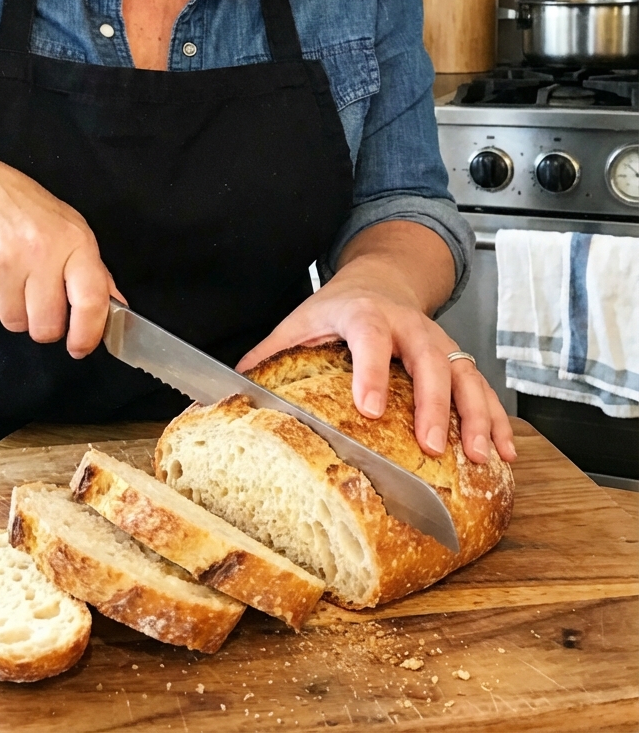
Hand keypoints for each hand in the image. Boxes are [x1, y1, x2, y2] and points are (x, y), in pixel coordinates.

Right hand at [0, 150, 120, 356]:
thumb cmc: (27, 210)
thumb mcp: (70, 229)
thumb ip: (94, 273)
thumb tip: (118, 309)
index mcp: (73, 242)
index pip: (90, 300)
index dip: (88, 333)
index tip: (80, 347)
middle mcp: (40, 251)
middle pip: (46, 326)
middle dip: (44, 324)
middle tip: (39, 301)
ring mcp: (3, 260)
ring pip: (14, 323)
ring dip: (14, 312)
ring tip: (13, 279)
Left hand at [237, 254, 515, 466]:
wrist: (382, 279)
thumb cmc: (339, 306)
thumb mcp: (302, 320)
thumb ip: (272, 352)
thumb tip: (231, 385)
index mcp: (365, 315)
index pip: (371, 339)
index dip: (371, 372)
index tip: (369, 408)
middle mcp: (410, 327)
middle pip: (430, 361)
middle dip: (433, 404)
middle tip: (431, 445)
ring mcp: (439, 344)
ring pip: (465, 377)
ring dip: (476, 417)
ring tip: (481, 456)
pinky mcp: (458, 362)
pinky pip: (482, 390)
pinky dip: (497, 420)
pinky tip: (504, 452)